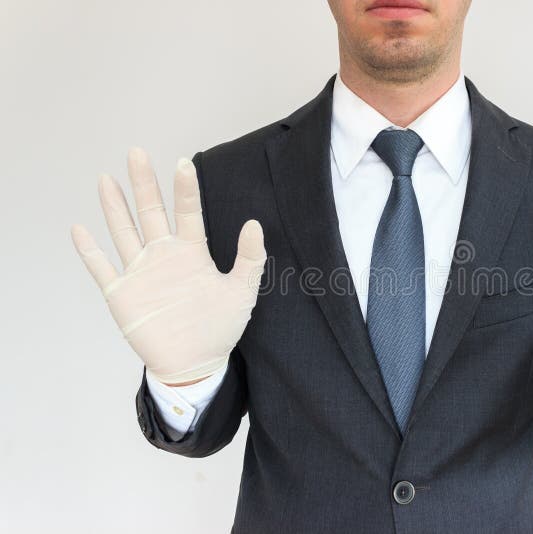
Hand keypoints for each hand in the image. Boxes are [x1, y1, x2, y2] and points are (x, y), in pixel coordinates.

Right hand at [71, 147, 265, 384]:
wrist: (195, 363)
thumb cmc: (220, 327)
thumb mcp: (241, 292)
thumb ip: (249, 258)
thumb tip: (254, 223)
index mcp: (192, 252)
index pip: (187, 213)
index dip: (185, 189)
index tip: (183, 163)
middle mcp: (164, 256)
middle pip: (150, 213)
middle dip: (143, 184)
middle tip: (136, 152)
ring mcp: (141, 273)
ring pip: (124, 232)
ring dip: (114, 207)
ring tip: (106, 178)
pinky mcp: (122, 295)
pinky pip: (102, 269)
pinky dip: (90, 251)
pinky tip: (79, 230)